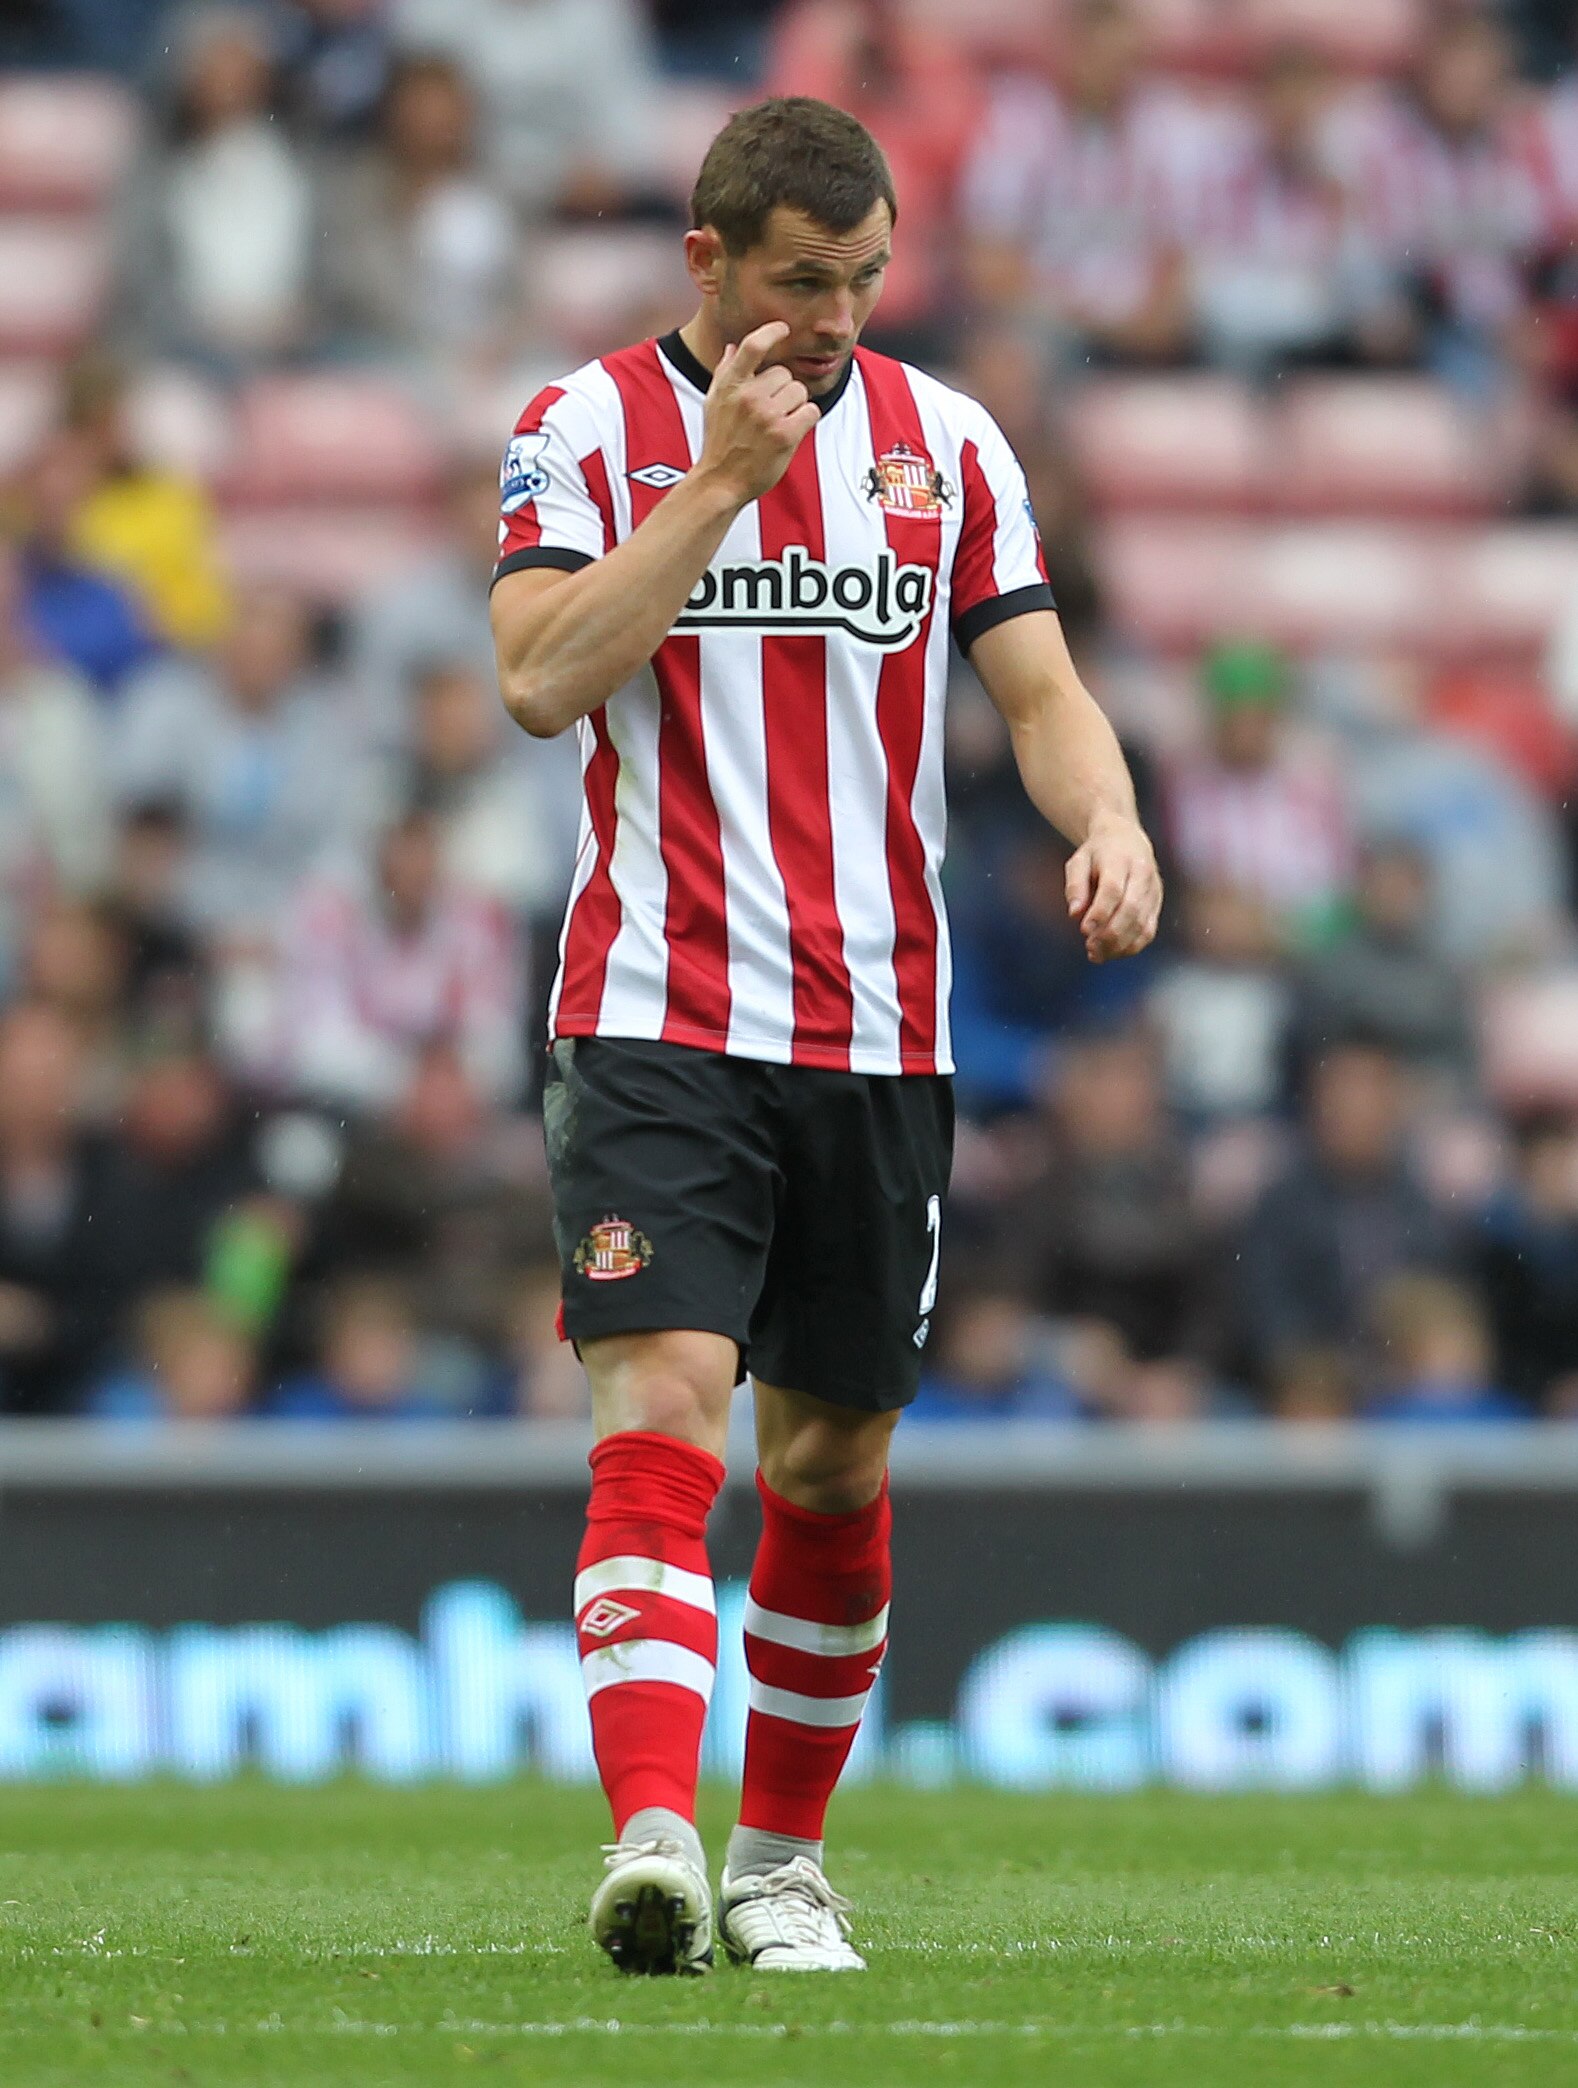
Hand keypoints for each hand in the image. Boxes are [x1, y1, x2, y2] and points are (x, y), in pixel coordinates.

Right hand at [696, 321, 819, 504]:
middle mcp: (748, 397)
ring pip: (800, 392)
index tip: (782, 329)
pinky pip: (811, 411)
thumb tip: (733, 347)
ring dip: (795, 406)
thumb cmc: (719, 443)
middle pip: (785, 374)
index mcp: (731, 386)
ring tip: (779, 423)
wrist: (721, 482)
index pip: (753, 346)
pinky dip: (806, 420)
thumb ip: (725, 373)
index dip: (771, 332)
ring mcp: (767, 416)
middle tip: (770, 413)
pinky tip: (792, 431)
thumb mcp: (713, 403)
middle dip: (783, 391)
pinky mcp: (784, 434)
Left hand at [1065, 811, 1161, 963]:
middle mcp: (1142, 874)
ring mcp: (1153, 890)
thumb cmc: (1097, 853)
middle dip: (1110, 933)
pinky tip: (1112, 953)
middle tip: (1090, 949)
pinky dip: (1131, 946)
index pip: (1113, 889)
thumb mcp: (1078, 861)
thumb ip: (1075, 886)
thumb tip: (1074, 914)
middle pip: (1131, 909)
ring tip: (1097, 955)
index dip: (1100, 912)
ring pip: (1142, 923)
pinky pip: (1148, 931)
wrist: (1126, 838)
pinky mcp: (1157, 904)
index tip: (1084, 930)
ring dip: (1120, 945)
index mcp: (1120, 859)